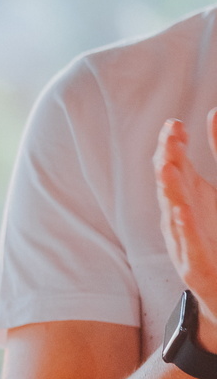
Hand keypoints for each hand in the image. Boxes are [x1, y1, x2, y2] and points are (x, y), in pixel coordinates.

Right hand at [154, 114, 216, 343]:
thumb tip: (213, 113)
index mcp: (187, 197)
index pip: (174, 166)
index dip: (172, 146)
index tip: (175, 125)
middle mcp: (180, 217)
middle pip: (170, 185)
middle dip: (168, 161)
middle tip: (169, 139)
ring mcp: (184, 242)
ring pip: (173, 213)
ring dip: (169, 191)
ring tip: (167, 167)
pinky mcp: (195, 265)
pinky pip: (189, 245)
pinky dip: (184, 228)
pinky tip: (182, 212)